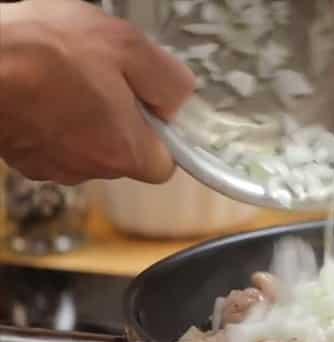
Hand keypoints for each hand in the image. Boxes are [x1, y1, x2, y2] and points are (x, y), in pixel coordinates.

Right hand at [0, 0, 194, 184]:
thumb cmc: (45, 49)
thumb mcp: (127, 46)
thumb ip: (167, 80)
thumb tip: (179, 101)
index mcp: (124, 150)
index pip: (164, 165)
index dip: (163, 135)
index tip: (152, 105)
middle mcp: (89, 169)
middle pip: (124, 154)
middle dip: (123, 120)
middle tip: (105, 78)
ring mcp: (51, 167)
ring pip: (88, 147)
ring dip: (86, 117)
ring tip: (67, 77)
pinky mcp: (22, 158)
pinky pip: (54, 142)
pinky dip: (53, 120)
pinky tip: (41, 88)